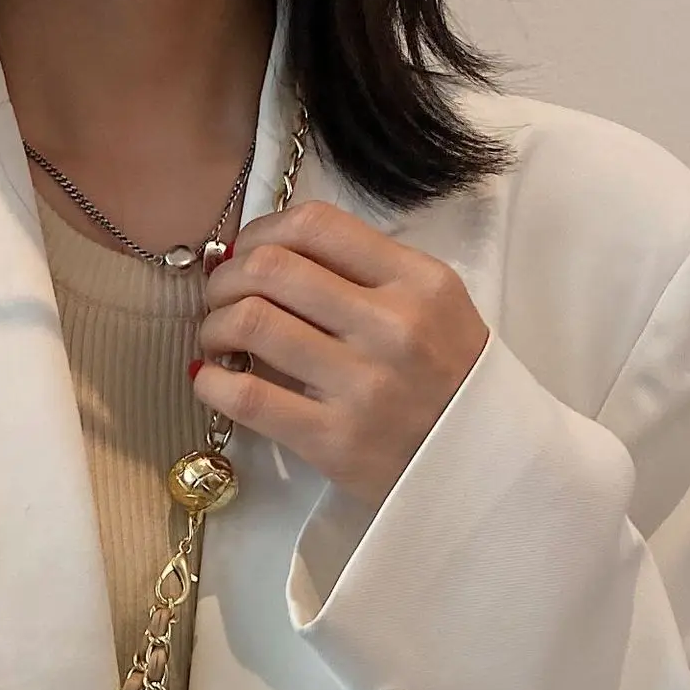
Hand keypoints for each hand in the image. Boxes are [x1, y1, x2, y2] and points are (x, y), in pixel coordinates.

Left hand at [190, 199, 489, 507]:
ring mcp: (362, 385)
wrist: (479, 464)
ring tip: (217, 340)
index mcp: (416, 280)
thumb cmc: (447, 381)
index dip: (261, 232)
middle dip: (227, 278)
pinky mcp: (333, 440)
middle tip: (220, 299)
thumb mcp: (431, 308)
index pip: (316, 225)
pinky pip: (248, 398)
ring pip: (252, 323)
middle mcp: (391, 325)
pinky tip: (210, 380)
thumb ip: (364, 277)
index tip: (246, 254)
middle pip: (271, 268)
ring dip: (214, 326)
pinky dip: (211, 382)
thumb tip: (269, 259)